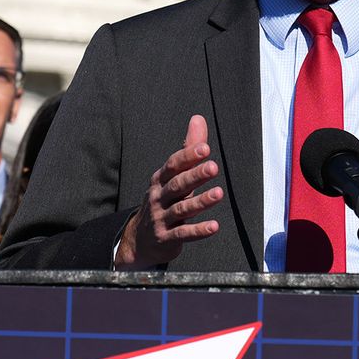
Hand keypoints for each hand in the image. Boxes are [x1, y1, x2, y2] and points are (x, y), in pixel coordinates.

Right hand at [114, 115, 223, 270]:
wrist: (139, 240)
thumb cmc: (163, 201)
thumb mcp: (173, 176)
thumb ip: (188, 149)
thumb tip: (198, 119)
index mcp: (160, 180)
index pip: (173, 165)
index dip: (188, 156)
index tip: (205, 148)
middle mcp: (158, 197)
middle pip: (177, 185)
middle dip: (195, 176)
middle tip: (213, 167)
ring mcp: (161, 218)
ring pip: (181, 209)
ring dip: (200, 201)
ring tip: (219, 194)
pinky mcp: (166, 238)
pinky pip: (183, 233)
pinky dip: (198, 231)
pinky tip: (214, 226)